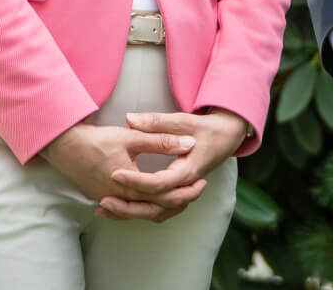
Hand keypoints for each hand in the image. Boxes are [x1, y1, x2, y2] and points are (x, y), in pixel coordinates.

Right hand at [39, 123, 197, 217]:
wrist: (62, 146)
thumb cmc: (95, 140)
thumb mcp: (132, 137)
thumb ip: (161, 141)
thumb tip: (189, 144)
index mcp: (130, 186)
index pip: (165, 197)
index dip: (186, 191)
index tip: (201, 182)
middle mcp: (120, 199)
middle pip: (156, 209)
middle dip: (179, 202)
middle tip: (196, 191)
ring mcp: (108, 200)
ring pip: (141, 212)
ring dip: (161, 206)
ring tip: (178, 197)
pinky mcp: (100, 197)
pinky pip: (126, 209)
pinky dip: (141, 207)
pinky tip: (148, 201)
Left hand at [96, 109, 250, 221]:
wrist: (228, 136)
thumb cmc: (207, 128)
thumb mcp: (183, 120)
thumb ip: (156, 122)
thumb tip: (130, 119)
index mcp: (188, 171)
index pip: (159, 183)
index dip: (136, 180)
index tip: (115, 173)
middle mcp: (185, 187)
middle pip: (156, 207)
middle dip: (129, 207)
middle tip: (104, 200)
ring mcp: (183, 193)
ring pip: (157, 213)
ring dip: (132, 214)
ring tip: (105, 209)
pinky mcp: (178, 194)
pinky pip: (158, 209)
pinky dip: (139, 211)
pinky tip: (119, 209)